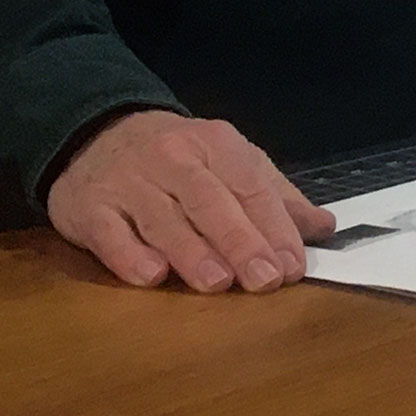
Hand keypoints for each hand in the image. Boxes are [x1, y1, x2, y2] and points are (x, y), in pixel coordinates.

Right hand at [46, 109, 336, 292]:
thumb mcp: (230, 161)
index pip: (251, 186)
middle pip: (210, 200)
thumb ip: (275, 196)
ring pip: (163, 217)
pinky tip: (151, 275)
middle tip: (265, 279)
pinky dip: (129, 254)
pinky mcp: (91, 207)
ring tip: (217, 282)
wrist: (95, 133)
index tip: (293, 265)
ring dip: (191, 251)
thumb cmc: (176, 158)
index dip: (274, 227)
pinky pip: (110, 232)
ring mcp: (130, 182)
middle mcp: (173, 159)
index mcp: (216, 145)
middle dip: (240, 240)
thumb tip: (325, 227)